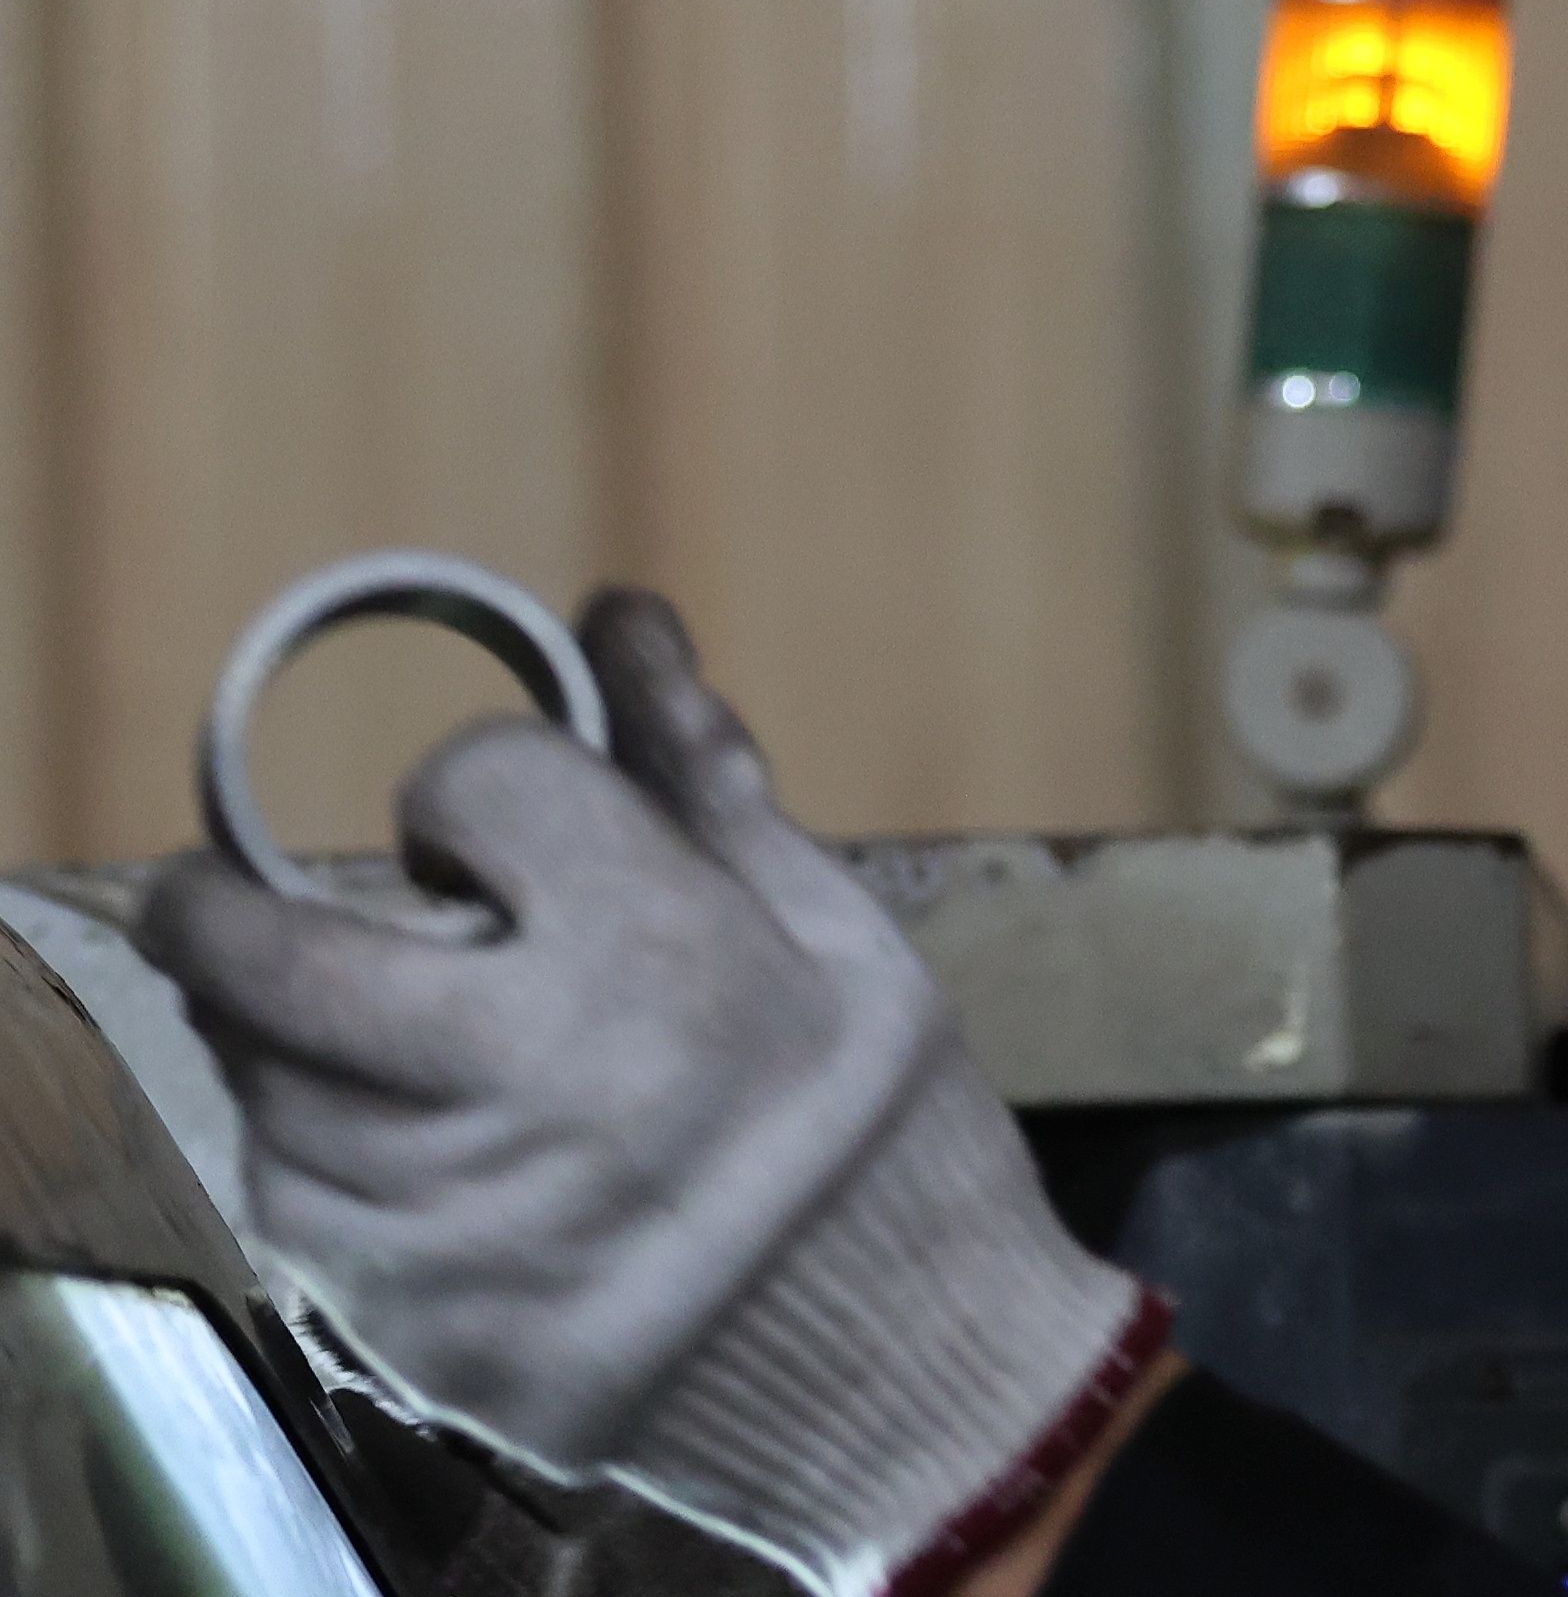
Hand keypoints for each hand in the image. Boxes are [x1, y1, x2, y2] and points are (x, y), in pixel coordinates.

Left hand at [136, 589, 1161, 1596]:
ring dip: (284, 1042)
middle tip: (215, 898)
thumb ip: (704, 781)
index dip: (477, 782)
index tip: (491, 819)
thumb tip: (620, 621)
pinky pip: (301, 1224)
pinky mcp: (432, 1336)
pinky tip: (387, 1147)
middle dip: (217, 908)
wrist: (919, 1379)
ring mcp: (469, 1225)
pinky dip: (315, 1165)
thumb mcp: (838, 934)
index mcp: (663, 955)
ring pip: (271, 1092)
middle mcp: (540, 1082)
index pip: (477, 782)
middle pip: (277, 957)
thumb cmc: (890, 1130)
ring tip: (348, 1031)